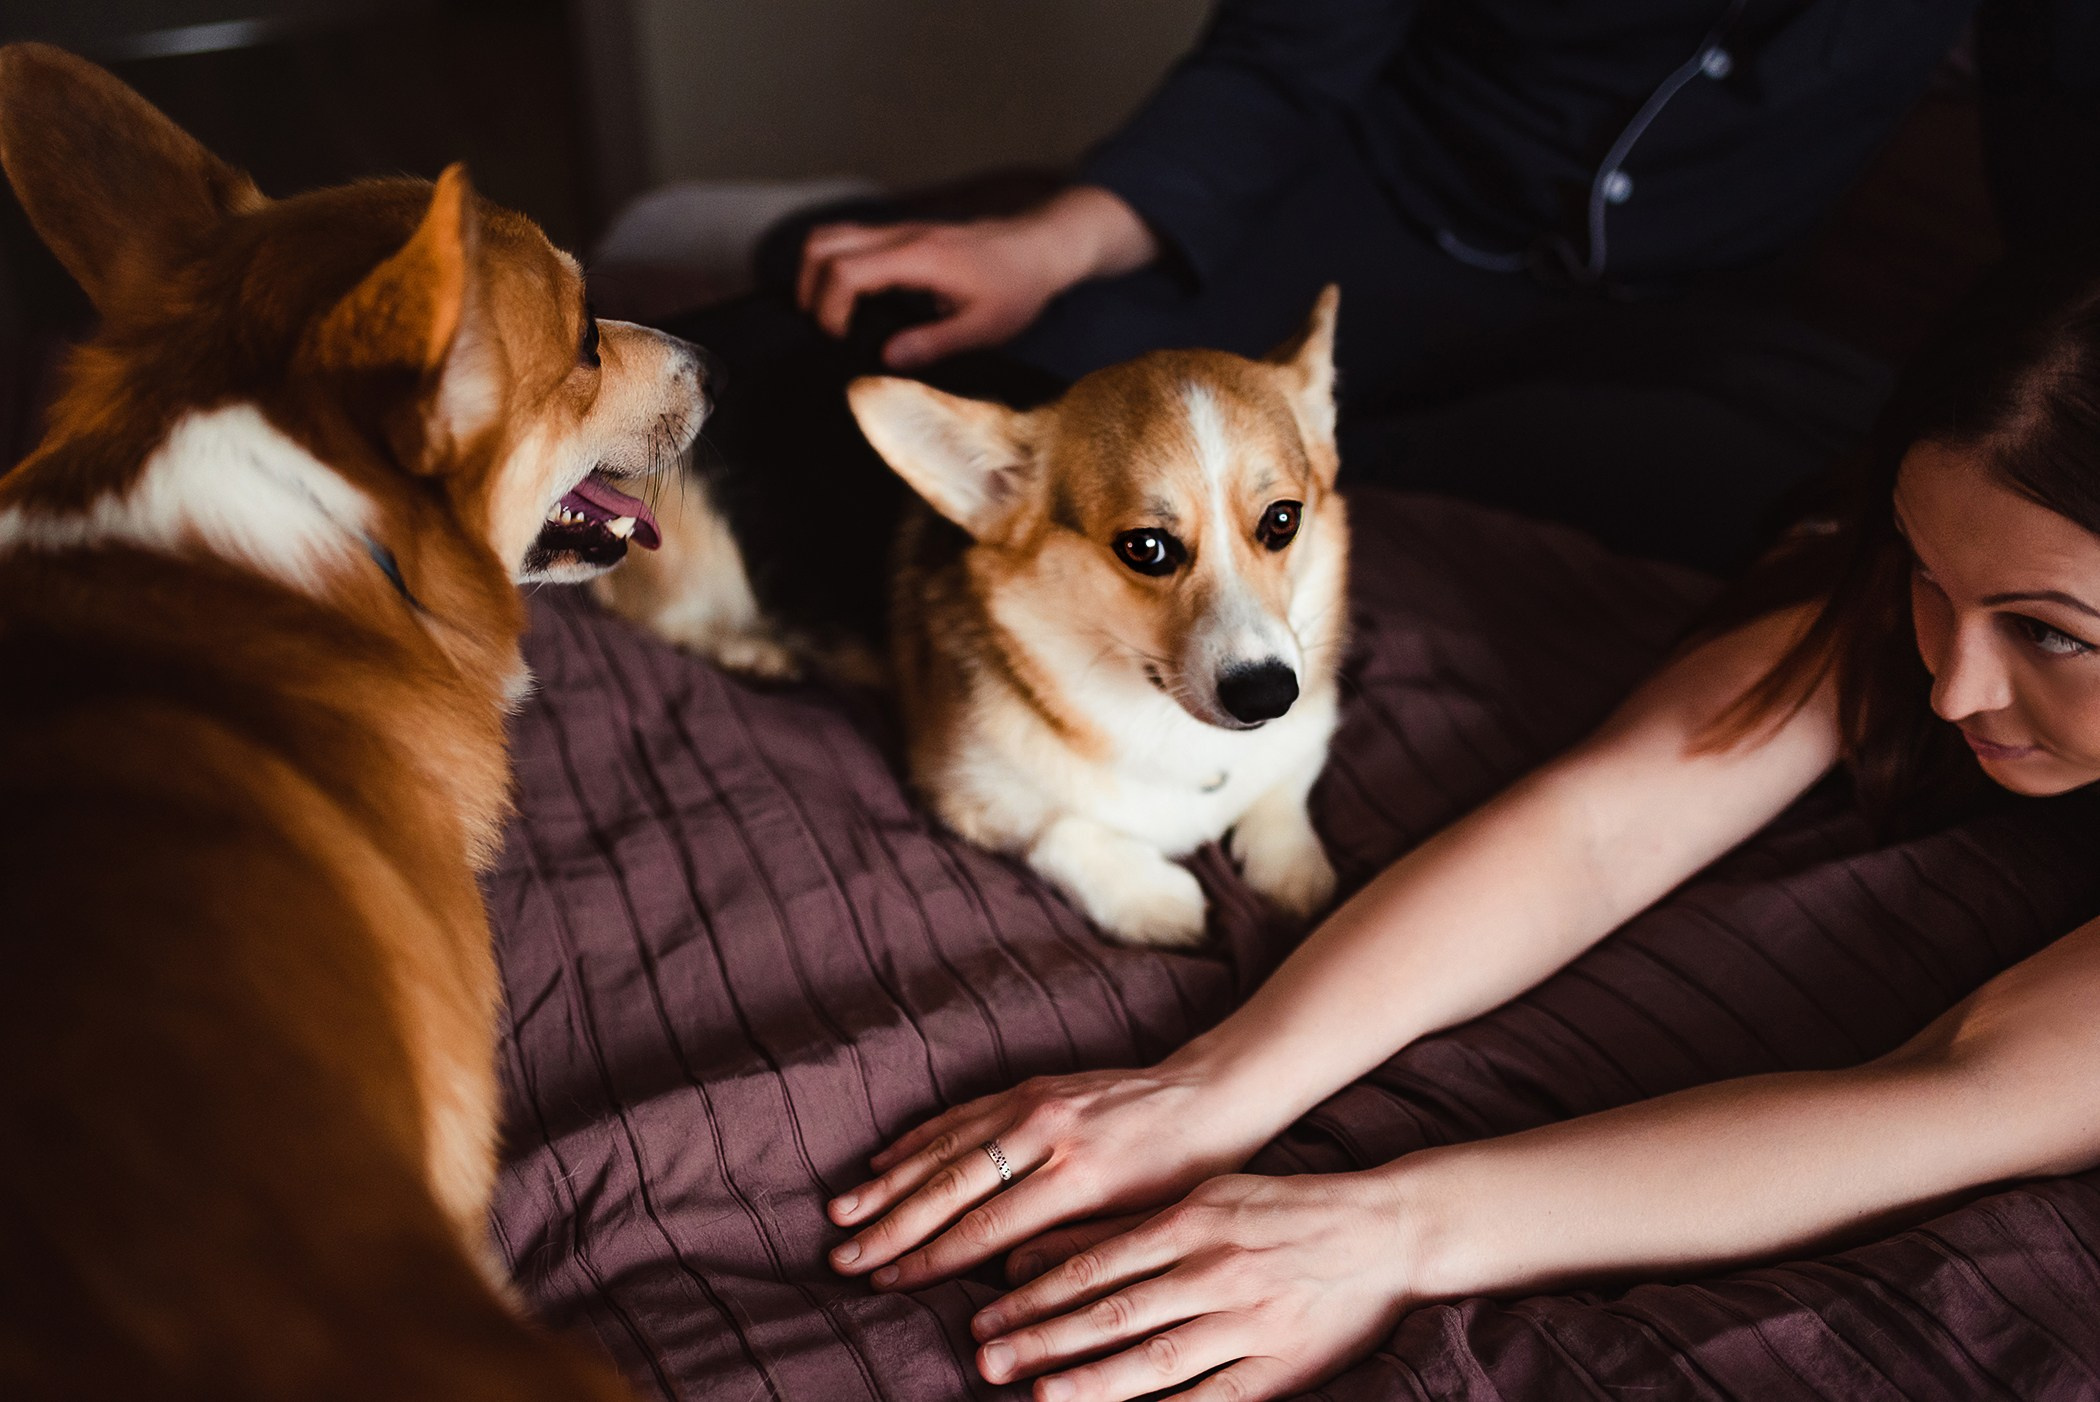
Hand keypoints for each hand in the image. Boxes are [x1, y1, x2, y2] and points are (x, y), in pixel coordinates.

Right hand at [795, 185, 1155, 367]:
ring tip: (831, 318)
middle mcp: (901, 236)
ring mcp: (899, 230)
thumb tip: (885, 359)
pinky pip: (850, 241)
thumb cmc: (1017, 288)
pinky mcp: (902, 235)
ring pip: (830, 235)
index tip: (841, 342)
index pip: (845, 272)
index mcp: (918, 259)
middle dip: (808, 289)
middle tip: (826, 330)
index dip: (828, 310)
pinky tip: (851, 304)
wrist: (1041, 247)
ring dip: (815, 275)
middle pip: (821, 243)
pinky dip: (834, 267)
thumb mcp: (984, 327)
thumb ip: (934, 343)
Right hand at [826, 1063, 1273, 1290]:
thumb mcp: (1142, 1223)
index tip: (883, 1285)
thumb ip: (1073, 1250)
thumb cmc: (1187, 1173)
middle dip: (891, 1226)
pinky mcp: (1033, 1084)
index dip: (928, 1260)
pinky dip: (919, 1139)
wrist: (1214, 1094)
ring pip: (946, 1144)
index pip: (985, 1227)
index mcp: (1079, 1174)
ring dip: (889, 1182)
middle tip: (841, 1256)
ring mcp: (1036, 1100)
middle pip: (951, 1185)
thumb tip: (1001, 1286)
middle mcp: (1048, 1131)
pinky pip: (963, 1113)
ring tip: (843, 1212)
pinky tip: (885, 1161)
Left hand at [969, 1171, 1421, 1401]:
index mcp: (1191, 1221)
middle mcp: (1214, 1269)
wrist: (1384, 1230)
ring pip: (1158, 1359)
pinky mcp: (1281, 1365)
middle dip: (1046, 1340)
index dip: (1037, 1294)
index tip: (986, 1317)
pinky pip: (1215, 1398)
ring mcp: (1248, 1320)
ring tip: (1039, 1397)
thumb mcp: (1201, 1197)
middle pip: (1116, 1312)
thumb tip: (1033, 1253)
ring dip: (1094, 1382)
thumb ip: (1123, 1227)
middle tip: (985, 1361)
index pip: (1097, 1263)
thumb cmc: (1277, 1211)